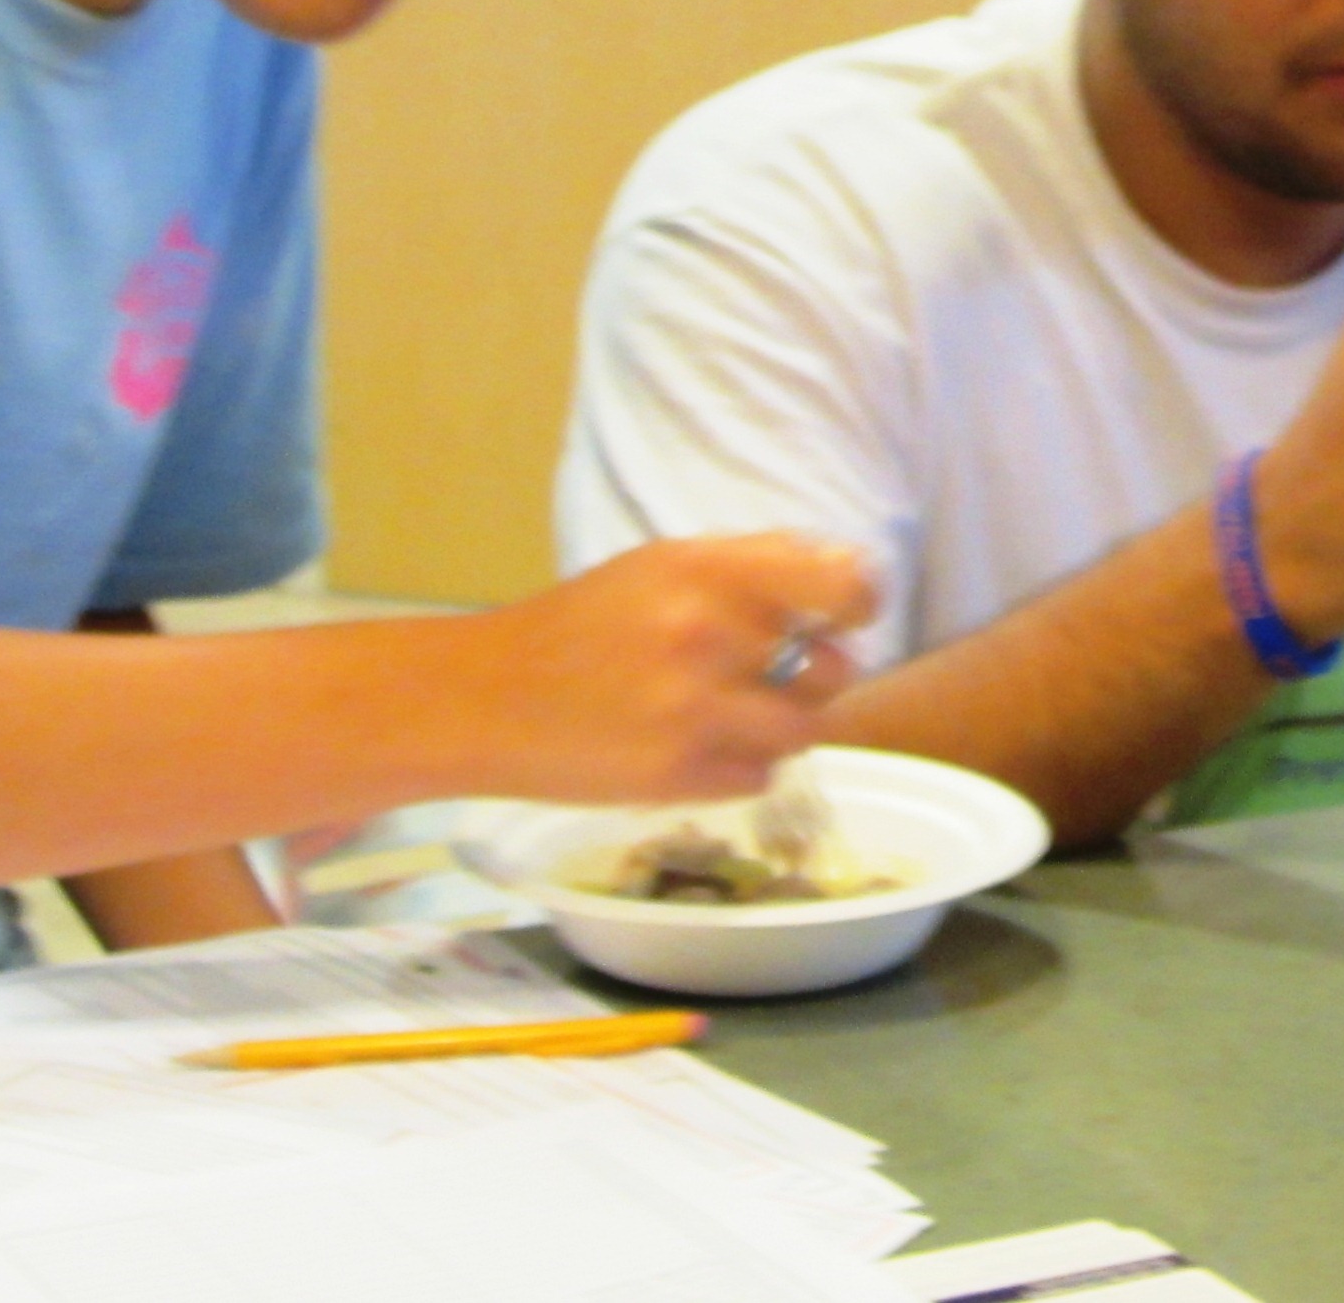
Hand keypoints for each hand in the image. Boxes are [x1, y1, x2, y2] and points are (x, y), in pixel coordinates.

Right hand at [451, 533, 874, 802]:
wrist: (484, 699)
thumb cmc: (583, 627)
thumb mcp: (663, 567)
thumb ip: (754, 568)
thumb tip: (848, 573)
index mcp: (707, 568)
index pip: (840, 584)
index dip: (858, 604)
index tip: (846, 617)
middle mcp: (707, 634)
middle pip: (832, 670)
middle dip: (810, 677)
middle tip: (764, 677)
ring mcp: (694, 710)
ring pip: (803, 730)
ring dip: (778, 728)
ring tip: (726, 715)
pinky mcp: (679, 777)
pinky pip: (760, 777)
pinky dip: (739, 769)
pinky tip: (691, 748)